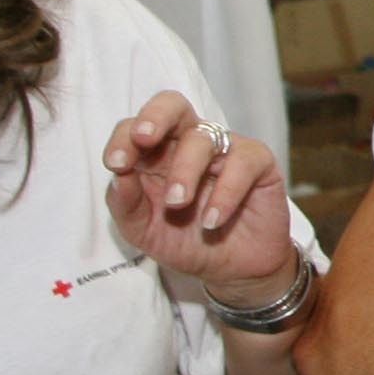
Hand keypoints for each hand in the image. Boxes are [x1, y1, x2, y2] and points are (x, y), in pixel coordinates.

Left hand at [104, 94, 294, 301]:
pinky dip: (225, 191)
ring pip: (203, 137)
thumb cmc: (186, 241)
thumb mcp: (144, 230)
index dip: (122, 138)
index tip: (115, 163)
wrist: (233, 270)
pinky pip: (242, 162)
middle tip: (144, 139)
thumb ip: (126, 203)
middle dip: (155, 117)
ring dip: (184, 170)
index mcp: (155, 154)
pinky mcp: (258, 162)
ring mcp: (225, 150)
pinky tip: (212, 220)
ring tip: (176, 204)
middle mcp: (189, 144)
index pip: (134, 128)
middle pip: (173, 104)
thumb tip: (117, 174)